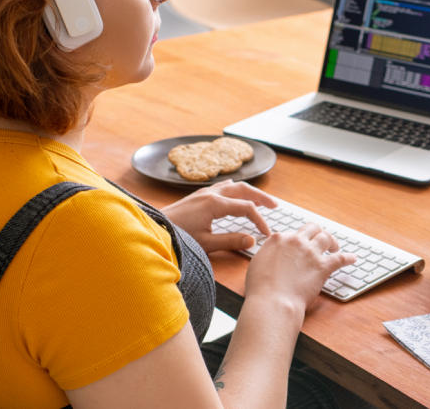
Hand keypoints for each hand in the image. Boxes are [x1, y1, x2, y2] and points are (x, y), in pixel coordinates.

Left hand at [161, 180, 275, 253]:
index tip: (266, 233)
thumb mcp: (206, 244)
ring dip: (249, 191)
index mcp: (215, 204)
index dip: (260, 220)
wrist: (154, 229)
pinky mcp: (198, 196)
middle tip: (274, 205)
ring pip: (233, 186)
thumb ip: (231, 241)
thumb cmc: (177, 238)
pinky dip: (235, 189)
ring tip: (260, 199)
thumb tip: (252, 240)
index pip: (247, 208)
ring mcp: (203, 193)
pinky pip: (222, 187)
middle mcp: (211, 194)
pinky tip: (236, 193)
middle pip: (244, 190)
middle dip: (261, 197)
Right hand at [244, 222, 355, 312]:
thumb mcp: (257, 264)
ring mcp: (310, 253)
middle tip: (320, 240)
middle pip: (312, 229)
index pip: (292, 233)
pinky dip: (348, 257)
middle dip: (317, 232)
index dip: (297, 240)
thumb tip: (272, 254)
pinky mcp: (323, 266)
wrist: (273, 301)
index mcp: (278, 239)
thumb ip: (268, 254)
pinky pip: (340, 258)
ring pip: (326, 238)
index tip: (300, 246)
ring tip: (334, 247)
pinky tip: (352, 259)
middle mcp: (296, 241)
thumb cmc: (261, 289)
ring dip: (332, 241)